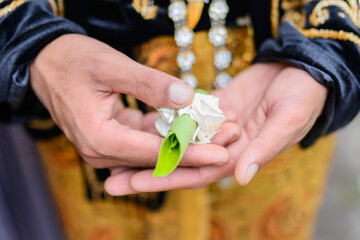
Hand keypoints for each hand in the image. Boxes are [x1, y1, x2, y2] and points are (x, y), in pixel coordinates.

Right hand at [30, 34, 236, 169]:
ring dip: (186, 140)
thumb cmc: (73, 61)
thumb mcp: (111, 66)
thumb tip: (186, 98)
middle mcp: (103, 151)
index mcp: (99, 139)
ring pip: (155, 149)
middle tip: (231, 138)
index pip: (154, 152)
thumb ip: (148, 84)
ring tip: (220, 129)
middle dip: (196, 149)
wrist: (47, 62)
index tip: (222, 152)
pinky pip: (147, 139)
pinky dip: (170, 131)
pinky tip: (194, 121)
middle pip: (158, 156)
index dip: (190, 153)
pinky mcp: (114, 137)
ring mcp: (108, 146)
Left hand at [105, 62, 326, 194]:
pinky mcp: (211, 108)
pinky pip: (182, 116)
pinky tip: (136, 122)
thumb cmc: (302, 97)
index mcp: (240, 156)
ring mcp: (215, 127)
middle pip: (178, 162)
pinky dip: (162, 121)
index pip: (196, 172)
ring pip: (176, 141)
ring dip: (147, 148)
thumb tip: (238, 178)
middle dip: (145, 171)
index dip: (165, 178)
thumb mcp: (286, 120)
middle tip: (109, 180)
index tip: (132, 182)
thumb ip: (263, 149)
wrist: (301, 70)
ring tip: (114, 154)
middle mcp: (222, 147)